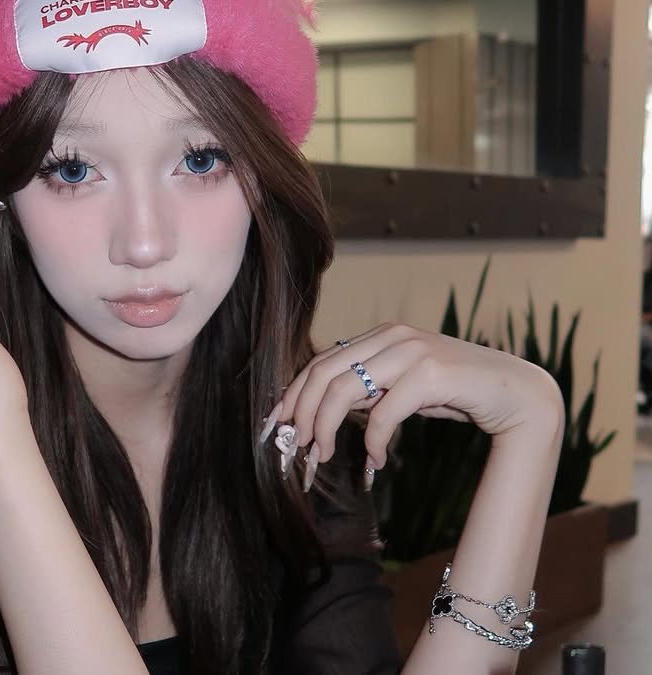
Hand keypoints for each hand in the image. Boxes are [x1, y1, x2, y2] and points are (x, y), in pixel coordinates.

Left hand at [262, 323, 564, 489]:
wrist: (516, 392)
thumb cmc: (456, 392)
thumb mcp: (403, 387)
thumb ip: (369, 390)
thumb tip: (323, 411)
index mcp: (381, 335)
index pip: (321, 362)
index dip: (294, 394)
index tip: (278, 425)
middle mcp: (393, 336)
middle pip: (324, 374)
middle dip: (303, 414)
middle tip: (298, 447)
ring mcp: (412, 351)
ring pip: (345, 390)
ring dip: (327, 428)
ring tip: (325, 456)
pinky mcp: (431, 373)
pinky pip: (384, 412)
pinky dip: (374, 441)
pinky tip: (377, 459)